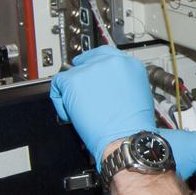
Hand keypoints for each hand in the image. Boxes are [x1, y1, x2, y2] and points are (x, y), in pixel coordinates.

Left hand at [49, 46, 195, 178]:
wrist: (125, 139)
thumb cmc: (134, 126)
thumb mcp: (138, 94)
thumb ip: (121, 83)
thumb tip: (107, 84)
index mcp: (129, 64)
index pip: (105, 55)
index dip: (95, 67)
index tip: (90, 76)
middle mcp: (111, 62)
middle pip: (87, 61)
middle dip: (82, 77)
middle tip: (80, 93)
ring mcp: (91, 69)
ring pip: (71, 74)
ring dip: (72, 93)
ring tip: (81, 111)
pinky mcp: (74, 80)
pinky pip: (57, 86)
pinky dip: (60, 102)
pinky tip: (72, 114)